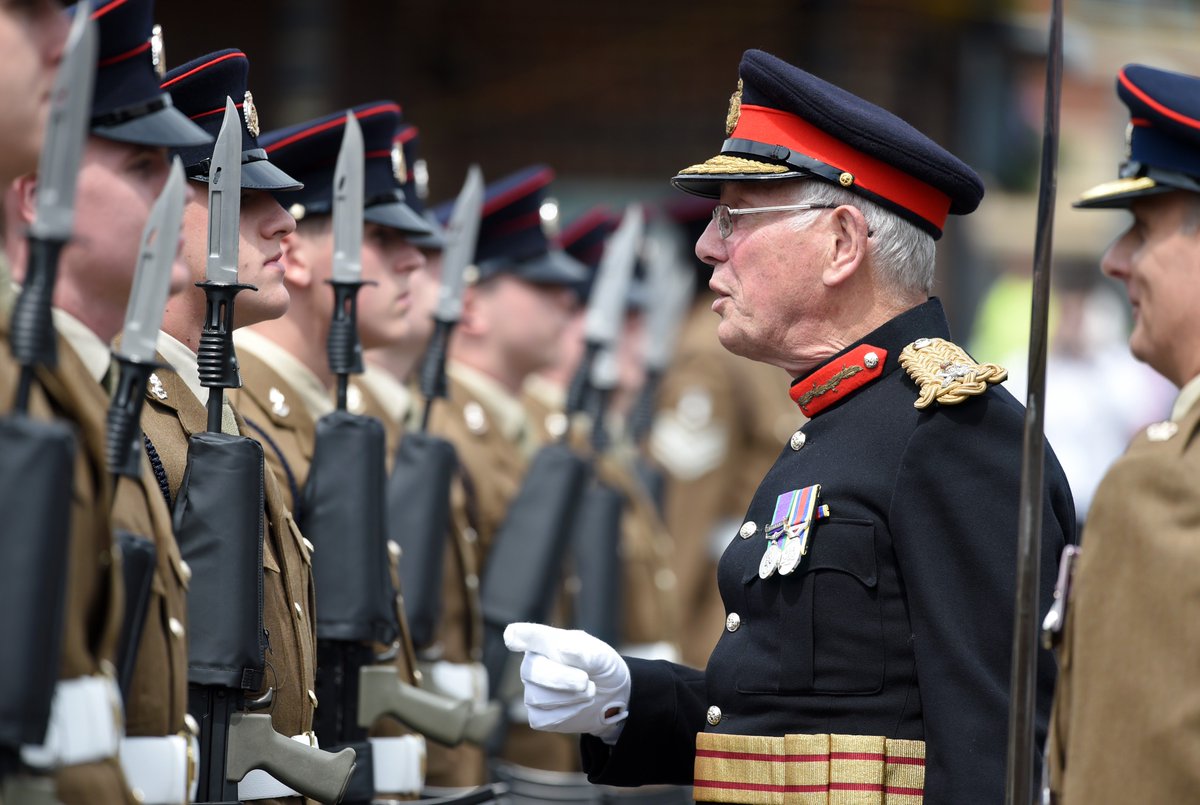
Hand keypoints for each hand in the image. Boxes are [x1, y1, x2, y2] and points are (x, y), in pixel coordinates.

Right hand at [504, 622, 630, 743]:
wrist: (612, 698)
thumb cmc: (601, 668)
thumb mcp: (602, 656)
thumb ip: (585, 652)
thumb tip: (562, 648)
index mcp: (546, 642)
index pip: (527, 635)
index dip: (518, 635)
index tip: (512, 636)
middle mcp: (533, 664)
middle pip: (532, 671)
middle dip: (561, 678)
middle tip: (585, 681)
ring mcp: (532, 690)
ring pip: (538, 698)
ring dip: (570, 698)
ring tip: (589, 691)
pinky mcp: (538, 715)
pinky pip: (543, 718)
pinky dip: (567, 714)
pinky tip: (579, 705)